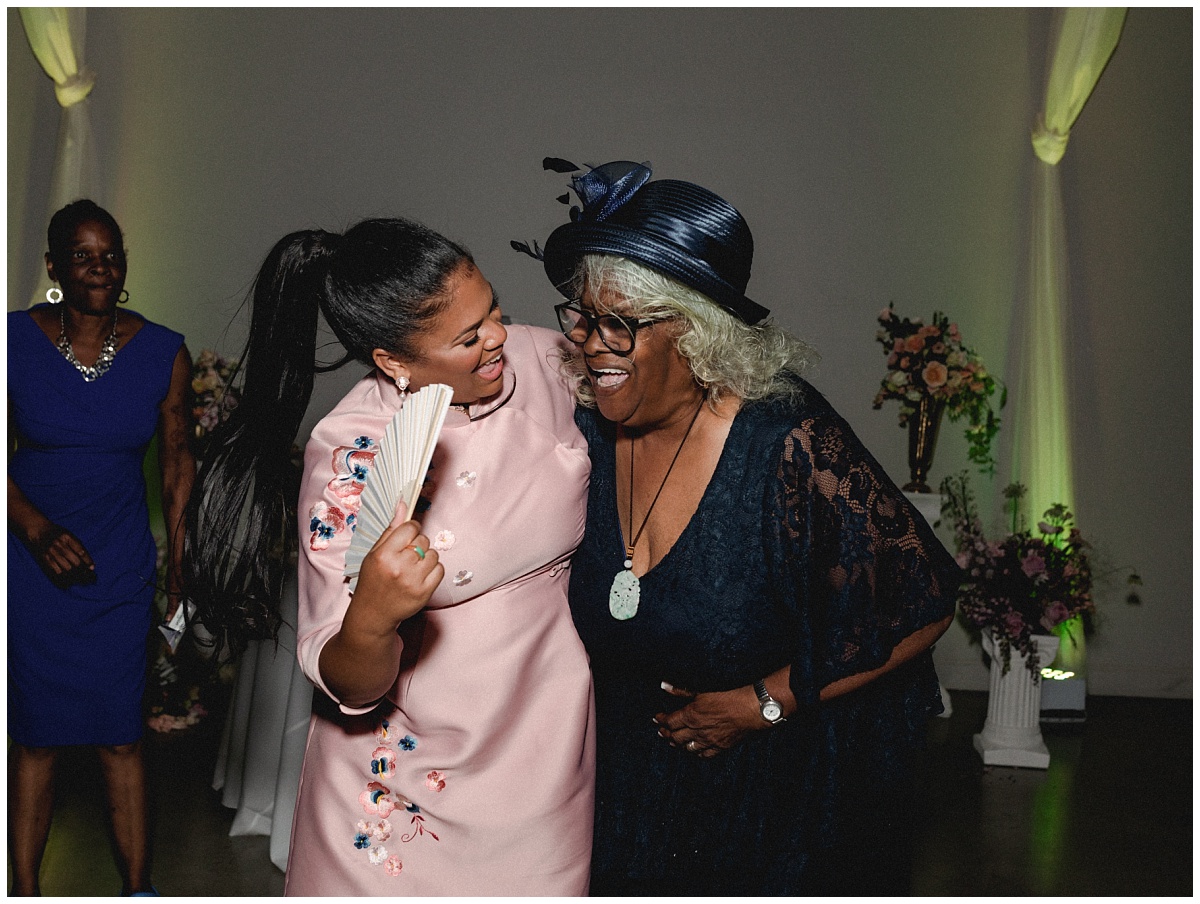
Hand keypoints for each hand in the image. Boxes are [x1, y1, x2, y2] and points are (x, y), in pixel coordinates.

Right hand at [31, 525, 95, 588]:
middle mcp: (59, 545)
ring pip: (67, 568)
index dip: (88, 561)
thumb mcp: (69, 535)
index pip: (81, 551)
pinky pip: (56, 571)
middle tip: (87, 575)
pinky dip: (64, 576)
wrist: (38, 531)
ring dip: (75, 575)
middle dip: (83, 570)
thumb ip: (79, 547)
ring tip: (79, 578)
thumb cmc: (58, 534)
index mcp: (67, 537)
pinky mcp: (45, 559)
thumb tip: (89, 562)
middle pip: (75, 562)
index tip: (92, 568)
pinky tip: (68, 578)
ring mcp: (51, 552)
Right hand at [347, 502, 442, 636]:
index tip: (407, 536)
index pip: (410, 528)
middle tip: (406, 556)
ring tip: (413, 567)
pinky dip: (433, 570)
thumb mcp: (374, 553)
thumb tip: (403, 504)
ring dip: (426, 557)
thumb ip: (391, 529)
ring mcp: (413, 581)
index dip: (410, 529)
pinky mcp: (425, 593)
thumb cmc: (372, 580)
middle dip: (417, 544)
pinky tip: (421, 575)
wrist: (373, 613)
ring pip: (433, 554)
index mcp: (384, 555)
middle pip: (423, 540)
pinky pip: (440, 569)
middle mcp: (399, 567)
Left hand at [652, 682, 763, 757]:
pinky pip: (703, 755)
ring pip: (686, 747)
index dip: (661, 720)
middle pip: (675, 736)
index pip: (669, 721)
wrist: (750, 709)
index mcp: (691, 715)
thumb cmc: (728, 696)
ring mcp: (708, 741)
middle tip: (661, 731)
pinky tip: (693, 750)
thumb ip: (681, 690)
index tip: (657, 718)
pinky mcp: (720, 747)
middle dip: (666, 733)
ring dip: (678, 744)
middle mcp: (696, 730)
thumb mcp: (702, 690)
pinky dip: (695, 753)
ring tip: (673, 741)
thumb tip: (663, 685)